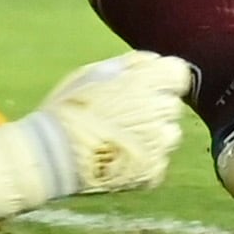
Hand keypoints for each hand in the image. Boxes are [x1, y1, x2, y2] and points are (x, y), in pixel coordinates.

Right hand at [34, 52, 190, 196]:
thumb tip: (154, 61)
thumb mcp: (92, 73)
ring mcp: (159, 144)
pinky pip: (158, 159)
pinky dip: (144, 157)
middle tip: (125, 112)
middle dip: (154, 105)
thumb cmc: (69, 107)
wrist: (55, 154)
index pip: (178, 73)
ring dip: (153, 132)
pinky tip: (119, 154)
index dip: (162, 78)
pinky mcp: (155, 171)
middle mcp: (159, 111)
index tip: (147, 84)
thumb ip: (129, 65)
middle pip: (172, 103)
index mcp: (146, 82)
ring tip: (121, 136)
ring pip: (169, 133)